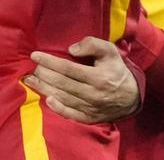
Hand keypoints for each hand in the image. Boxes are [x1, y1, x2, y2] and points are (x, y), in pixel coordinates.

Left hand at [24, 37, 138, 123]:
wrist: (132, 96)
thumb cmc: (116, 70)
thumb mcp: (110, 51)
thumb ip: (92, 45)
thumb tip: (71, 50)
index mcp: (98, 77)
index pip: (68, 68)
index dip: (49, 61)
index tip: (35, 55)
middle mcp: (93, 94)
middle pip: (62, 84)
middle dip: (44, 74)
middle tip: (31, 67)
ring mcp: (91, 108)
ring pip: (63, 98)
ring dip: (44, 89)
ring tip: (30, 80)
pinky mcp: (90, 118)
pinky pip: (71, 114)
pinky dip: (58, 109)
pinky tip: (47, 100)